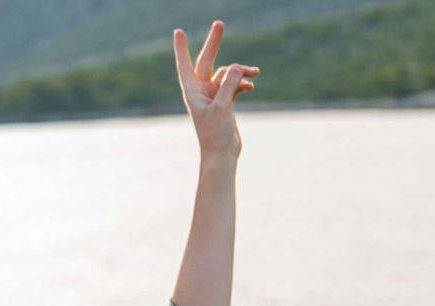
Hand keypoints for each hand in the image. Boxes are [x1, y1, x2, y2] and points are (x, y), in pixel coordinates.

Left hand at [173, 21, 258, 158]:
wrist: (222, 154)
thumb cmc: (216, 134)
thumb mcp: (223, 107)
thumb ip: (229, 85)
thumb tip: (237, 66)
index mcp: (192, 92)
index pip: (185, 65)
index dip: (182, 48)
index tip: (178, 32)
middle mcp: (201, 91)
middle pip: (207, 61)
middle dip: (214, 43)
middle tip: (220, 23)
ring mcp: (213, 96)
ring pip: (227, 74)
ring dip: (241, 71)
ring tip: (255, 73)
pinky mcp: (225, 102)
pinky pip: (234, 84)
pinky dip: (243, 83)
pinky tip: (252, 85)